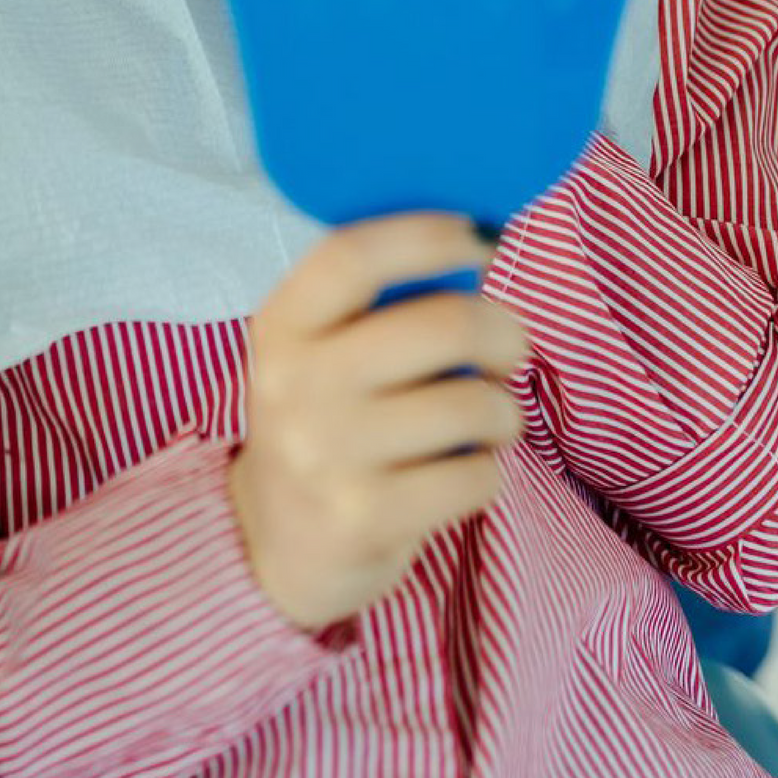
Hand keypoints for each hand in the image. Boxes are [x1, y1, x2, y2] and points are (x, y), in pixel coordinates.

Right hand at [229, 213, 530, 631]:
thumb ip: (376, 306)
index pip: (352, 257)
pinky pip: (475, 476)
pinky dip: (488, 471)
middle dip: (502, 332)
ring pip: (472, 406)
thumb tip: (475, 249)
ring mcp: (326, 456)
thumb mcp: (317, 354)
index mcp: (281, 327)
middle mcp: (295, 385)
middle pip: (441, 326)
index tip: (478, 236)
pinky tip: (461, 472)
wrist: (266, 542)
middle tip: (511, 347)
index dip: (426, 235)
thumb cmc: (322, 423)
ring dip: (502, 412)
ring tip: (485, 420)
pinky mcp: (364, 519)